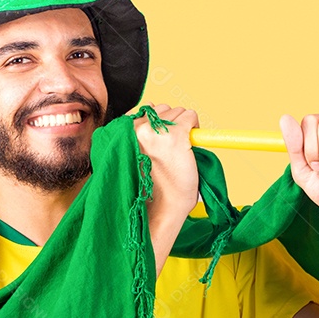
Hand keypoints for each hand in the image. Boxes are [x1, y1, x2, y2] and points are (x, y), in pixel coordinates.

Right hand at [134, 103, 199, 222]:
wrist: (162, 208)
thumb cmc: (150, 188)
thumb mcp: (134, 156)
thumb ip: (139, 135)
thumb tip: (151, 111)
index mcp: (123, 133)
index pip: (143, 110)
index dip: (157, 123)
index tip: (163, 137)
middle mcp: (137, 128)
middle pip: (162, 109)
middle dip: (170, 124)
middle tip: (173, 146)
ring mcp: (157, 130)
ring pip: (177, 111)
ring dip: (183, 125)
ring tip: (180, 148)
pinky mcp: (176, 135)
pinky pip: (190, 116)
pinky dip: (195, 126)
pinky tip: (191, 144)